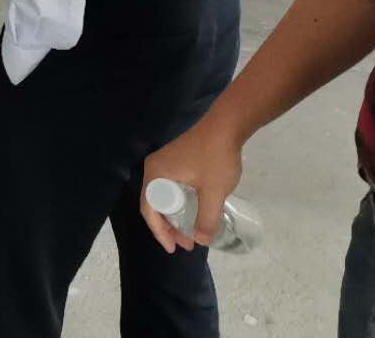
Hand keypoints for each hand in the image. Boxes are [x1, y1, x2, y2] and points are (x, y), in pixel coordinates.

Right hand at [140, 117, 243, 252]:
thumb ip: (207, 219)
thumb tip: (202, 240)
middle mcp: (154, 168)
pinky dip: (179, 202)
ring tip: (192, 231)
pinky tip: (193, 209)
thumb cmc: (215, 158)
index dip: (160, 233)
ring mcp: (164, 161)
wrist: (225, 124)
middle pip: (154, 204)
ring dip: (175, 215)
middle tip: (187, 243)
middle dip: (169, 227)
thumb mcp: (214, 192)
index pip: (149, 210)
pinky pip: (170, 186)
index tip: (174, 249)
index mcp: (156, 175)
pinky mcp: (175, 158)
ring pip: (163, 196)